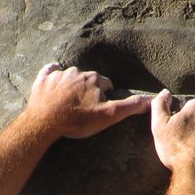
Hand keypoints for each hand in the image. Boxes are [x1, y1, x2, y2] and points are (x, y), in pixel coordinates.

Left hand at [28, 63, 150, 138]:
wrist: (45, 122)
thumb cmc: (78, 120)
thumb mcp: (108, 115)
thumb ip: (129, 106)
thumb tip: (150, 101)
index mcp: (94, 79)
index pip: (106, 84)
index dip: (104, 97)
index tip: (99, 108)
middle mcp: (77, 72)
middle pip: (87, 80)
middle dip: (87, 91)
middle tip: (83, 108)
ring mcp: (59, 74)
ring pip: (69, 77)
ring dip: (71, 86)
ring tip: (67, 103)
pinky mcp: (43, 79)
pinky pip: (49, 71)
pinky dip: (52, 76)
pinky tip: (53, 86)